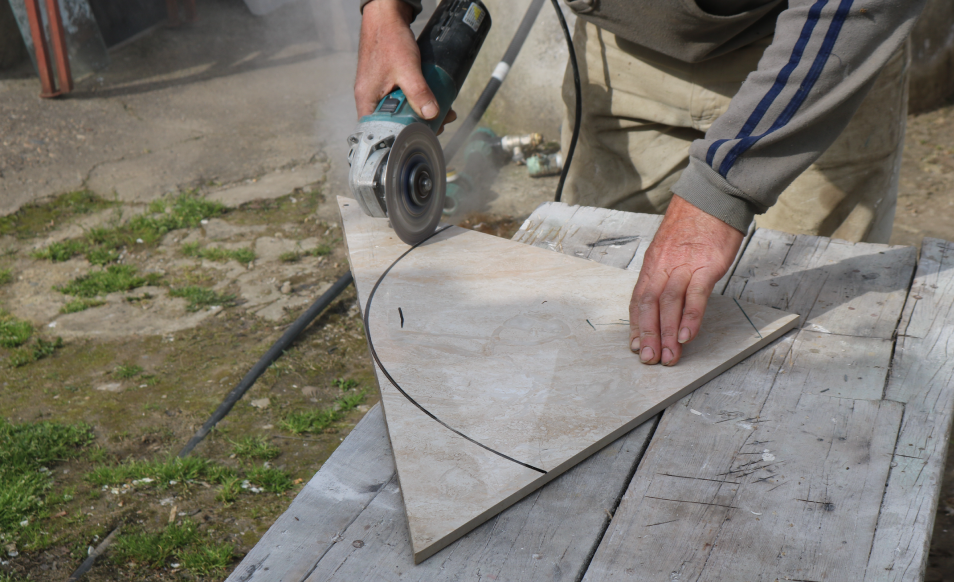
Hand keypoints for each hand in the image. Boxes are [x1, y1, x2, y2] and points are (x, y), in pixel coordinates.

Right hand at [355, 0, 456, 133]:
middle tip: (438, 124)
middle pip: (393, 123)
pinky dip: (416, 100)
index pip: (379, 131)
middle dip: (416, 125)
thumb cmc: (388, 39)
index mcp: (367, 100)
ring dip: (419, 112)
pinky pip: (402, 99)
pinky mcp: (387, 84)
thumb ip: (419, 92)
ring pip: (400, 111)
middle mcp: (370, 99)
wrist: (386, 17)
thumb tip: (431, 114)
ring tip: (441, 113)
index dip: (400, 136)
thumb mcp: (407, 68)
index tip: (420, 137)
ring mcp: (378, 91)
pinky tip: (430, 99)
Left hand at [630, 195, 744, 365]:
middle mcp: (663, 266)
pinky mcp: (706, 266)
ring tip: (668, 355)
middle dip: (647, 334)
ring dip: (666, 333)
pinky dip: (689, 317)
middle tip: (648, 358)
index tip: (635, 344)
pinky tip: (686, 335)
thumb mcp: (671, 248)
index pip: (639, 298)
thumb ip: (665, 272)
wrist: (712, 196)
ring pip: (668, 304)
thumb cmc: (693, 225)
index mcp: (653, 263)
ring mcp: (684, 265)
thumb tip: (661, 298)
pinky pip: (695, 296)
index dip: (636, 323)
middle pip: (649, 304)